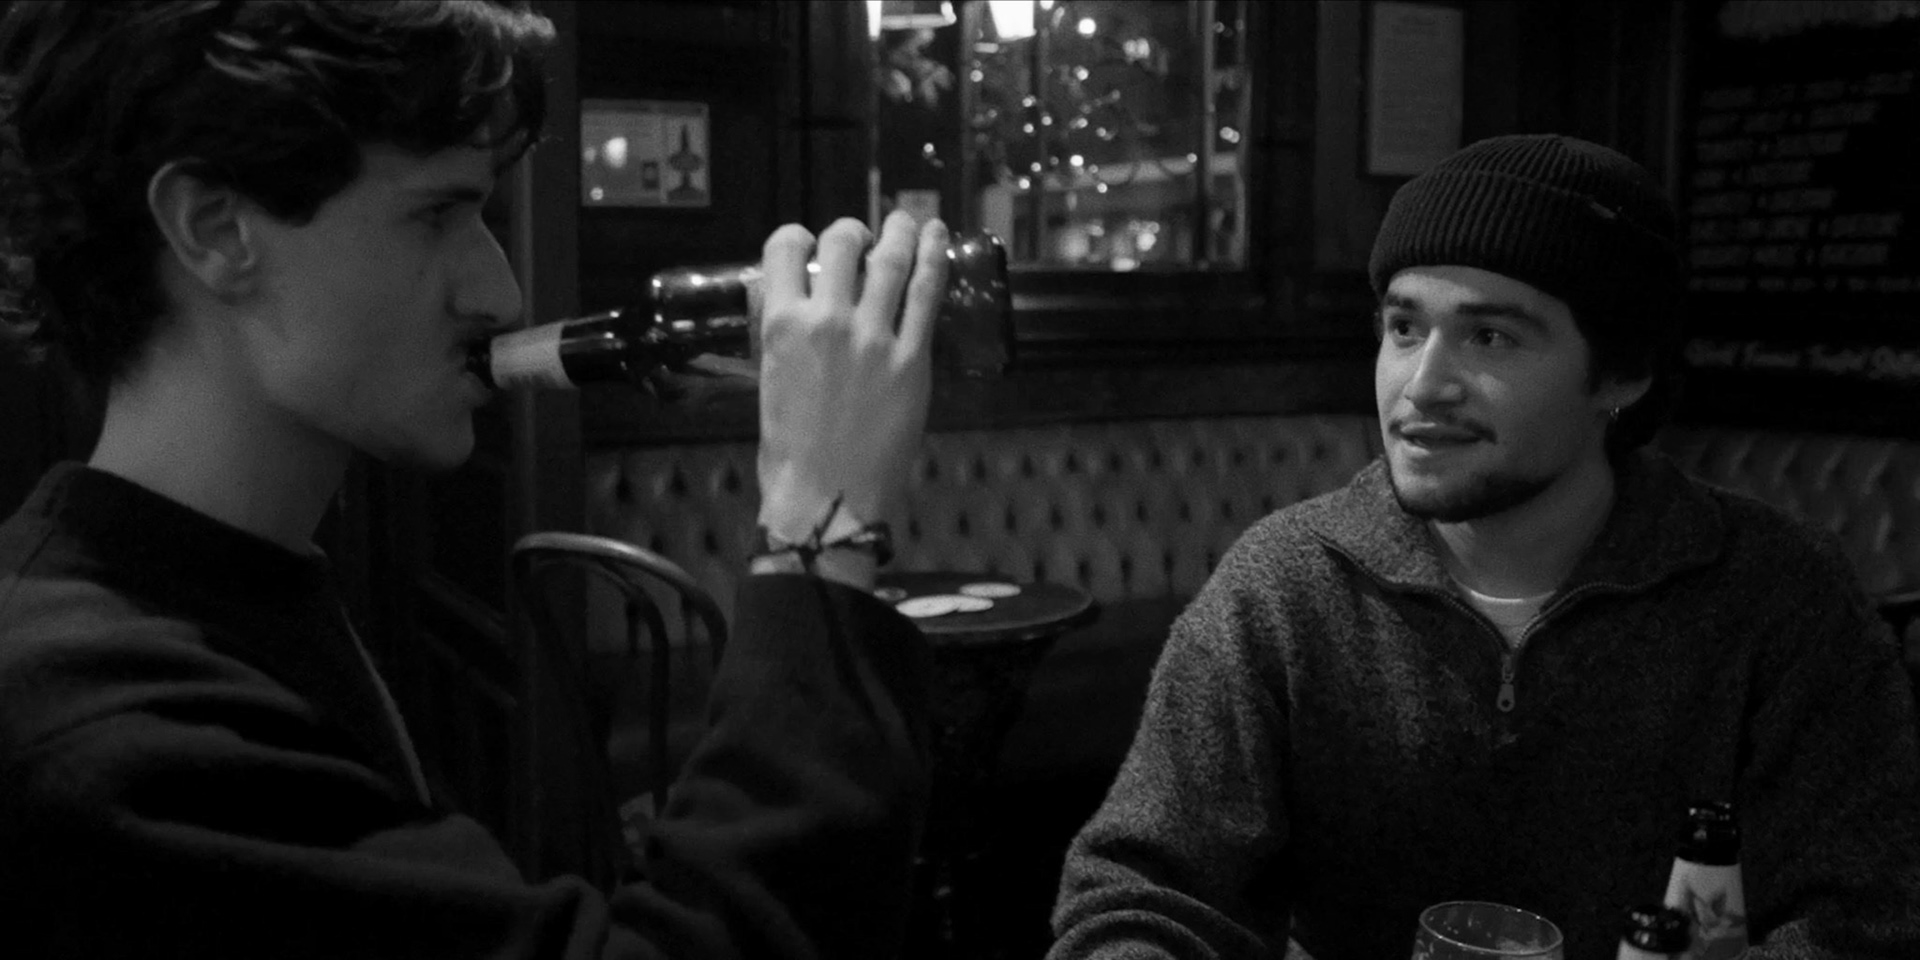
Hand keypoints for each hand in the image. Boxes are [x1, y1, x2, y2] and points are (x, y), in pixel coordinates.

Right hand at [755, 211, 947, 552]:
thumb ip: (784, 338)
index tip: (809, 243)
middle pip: (843, 243)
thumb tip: (794, 309)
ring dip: (899, 231)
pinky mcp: (912, 358)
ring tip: (906, 221)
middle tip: (862, 238)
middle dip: (851, 231)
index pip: (785, 249)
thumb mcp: (769, 383)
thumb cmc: (789, 453)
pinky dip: (933, 257)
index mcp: (781, 325)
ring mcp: (874, 337)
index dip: (798, 238)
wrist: (826, 498)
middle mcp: (827, 319)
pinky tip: (937, 237)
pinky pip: (926, 294)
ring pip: (890, 259)